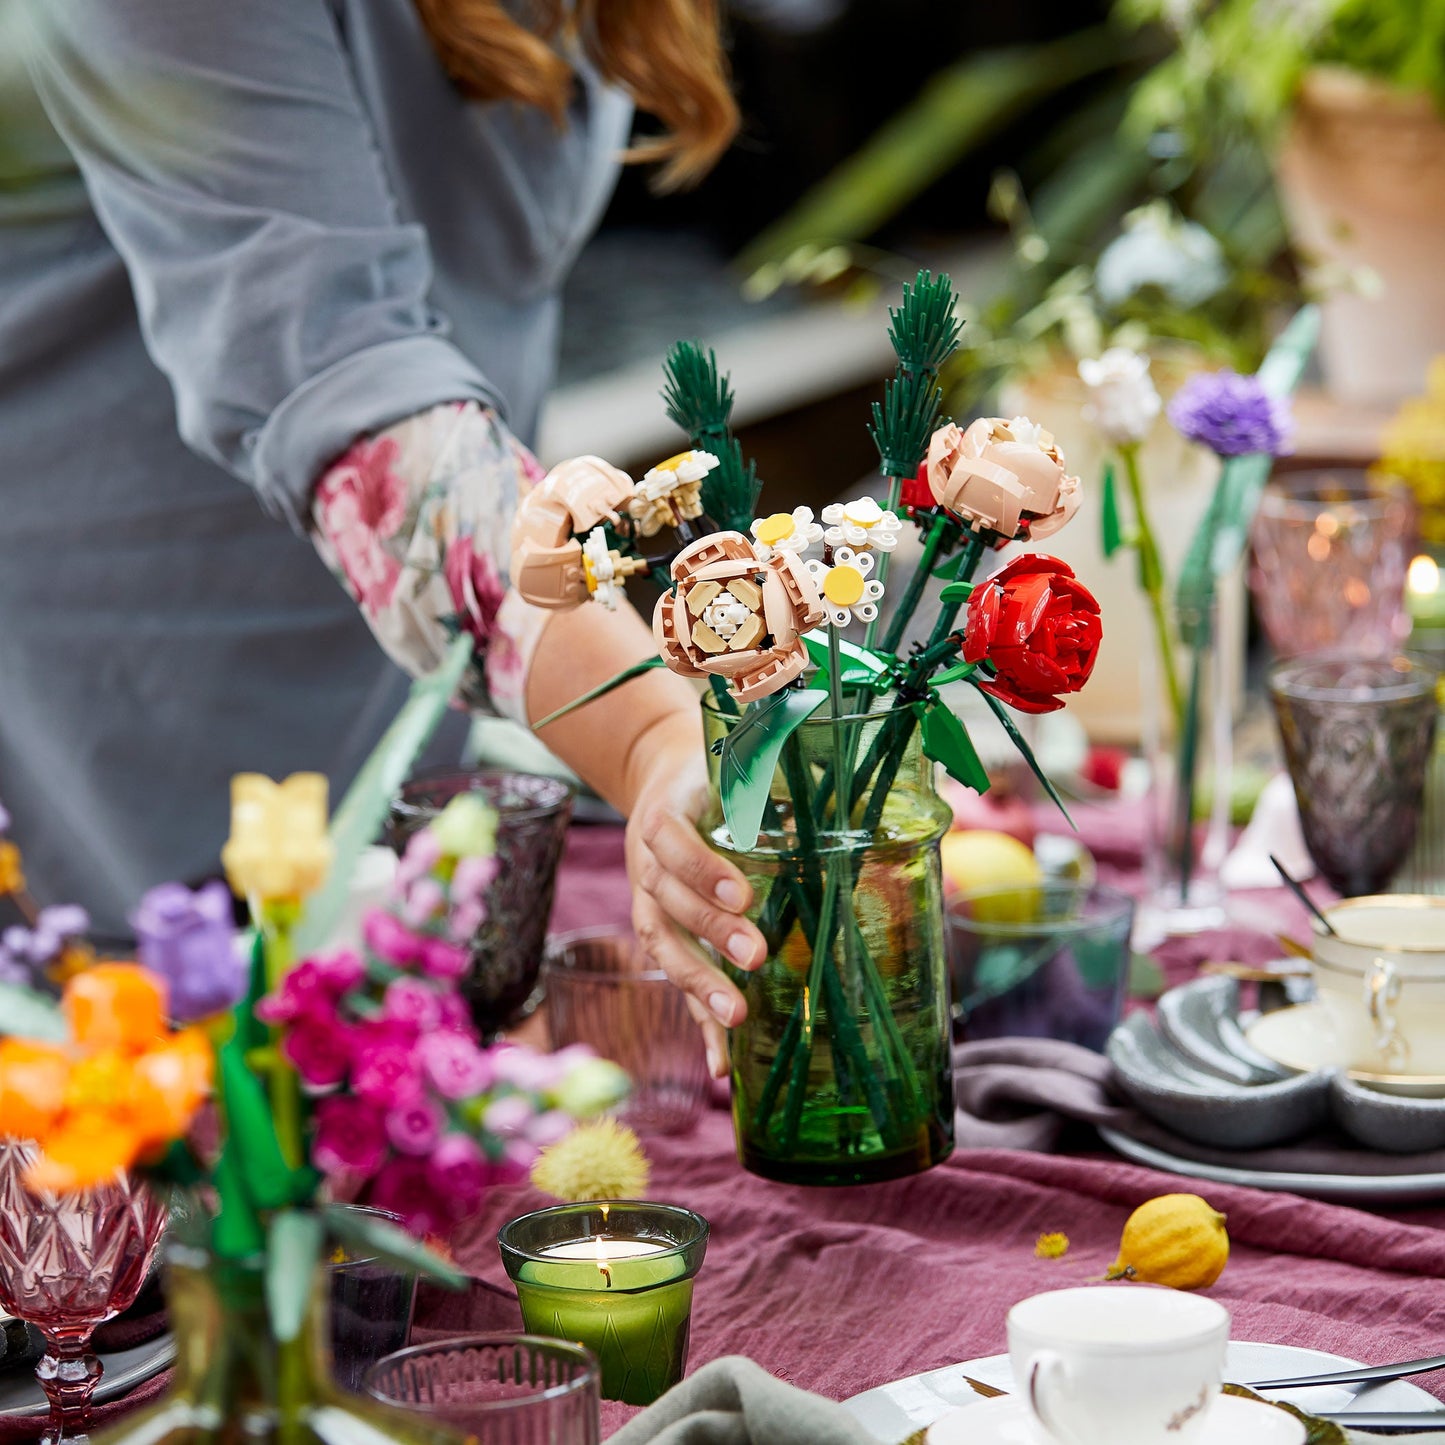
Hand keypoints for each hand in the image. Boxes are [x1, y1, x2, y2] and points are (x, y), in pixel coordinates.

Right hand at [625, 730, 764, 1078]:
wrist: (664, 779)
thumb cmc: (715, 773)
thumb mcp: (734, 762)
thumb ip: (772, 773)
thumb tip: (843, 779)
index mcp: (663, 814)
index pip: (673, 842)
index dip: (703, 869)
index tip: (744, 892)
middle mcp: (646, 862)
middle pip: (670, 901)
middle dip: (712, 932)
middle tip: (756, 955)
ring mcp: (648, 900)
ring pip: (664, 946)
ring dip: (699, 985)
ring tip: (736, 1015)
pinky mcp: (661, 933)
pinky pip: (674, 982)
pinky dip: (696, 1023)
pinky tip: (720, 1064)